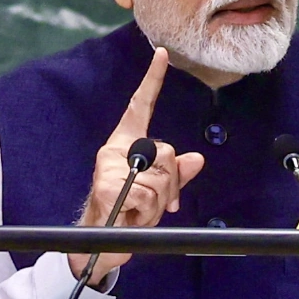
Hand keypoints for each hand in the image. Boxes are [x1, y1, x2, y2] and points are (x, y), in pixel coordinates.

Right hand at [69, 47, 205, 283]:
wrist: (101, 243)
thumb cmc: (127, 214)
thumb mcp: (157, 194)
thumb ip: (176, 176)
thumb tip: (197, 159)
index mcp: (126, 145)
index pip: (141, 107)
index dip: (152, 81)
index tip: (162, 55)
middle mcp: (115, 150)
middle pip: (166, 151)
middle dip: (171, 184)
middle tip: (154, 205)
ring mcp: (109, 168)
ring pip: (159, 178)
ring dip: (157, 204)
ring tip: (139, 212)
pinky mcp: (106, 186)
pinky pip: (146, 195)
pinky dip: (145, 213)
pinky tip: (130, 217)